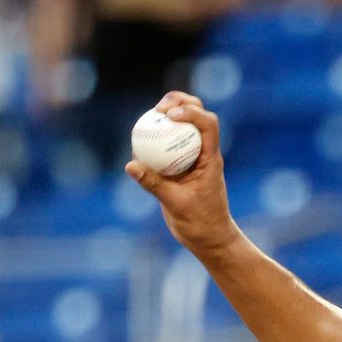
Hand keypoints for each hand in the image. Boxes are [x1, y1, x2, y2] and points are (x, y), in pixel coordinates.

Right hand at [125, 92, 237, 263]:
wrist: (209, 239)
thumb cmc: (200, 224)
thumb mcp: (176, 204)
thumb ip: (154, 184)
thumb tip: (131, 165)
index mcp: (210, 159)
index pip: (208, 125)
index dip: (191, 112)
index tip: (170, 115)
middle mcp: (203, 153)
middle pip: (197, 115)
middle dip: (179, 103)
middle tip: (158, 108)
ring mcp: (192, 157)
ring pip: (183, 127)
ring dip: (167, 115)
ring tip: (149, 116)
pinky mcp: (180, 165)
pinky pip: (168, 144)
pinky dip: (157, 136)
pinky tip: (140, 137)